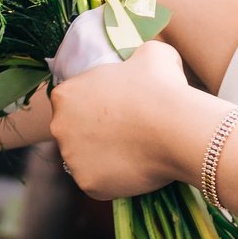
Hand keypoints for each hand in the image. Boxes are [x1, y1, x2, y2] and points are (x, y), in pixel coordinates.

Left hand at [46, 39, 206, 200]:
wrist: (177, 129)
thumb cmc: (162, 87)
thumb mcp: (151, 53)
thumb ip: (136, 55)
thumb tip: (142, 58)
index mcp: (66, 95)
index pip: (70, 101)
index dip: (92, 106)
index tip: (114, 110)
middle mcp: (60, 127)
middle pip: (73, 132)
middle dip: (93, 134)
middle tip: (124, 133)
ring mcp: (72, 159)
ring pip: (85, 160)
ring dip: (102, 157)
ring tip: (132, 152)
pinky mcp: (88, 185)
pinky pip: (98, 183)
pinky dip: (113, 179)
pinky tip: (134, 169)